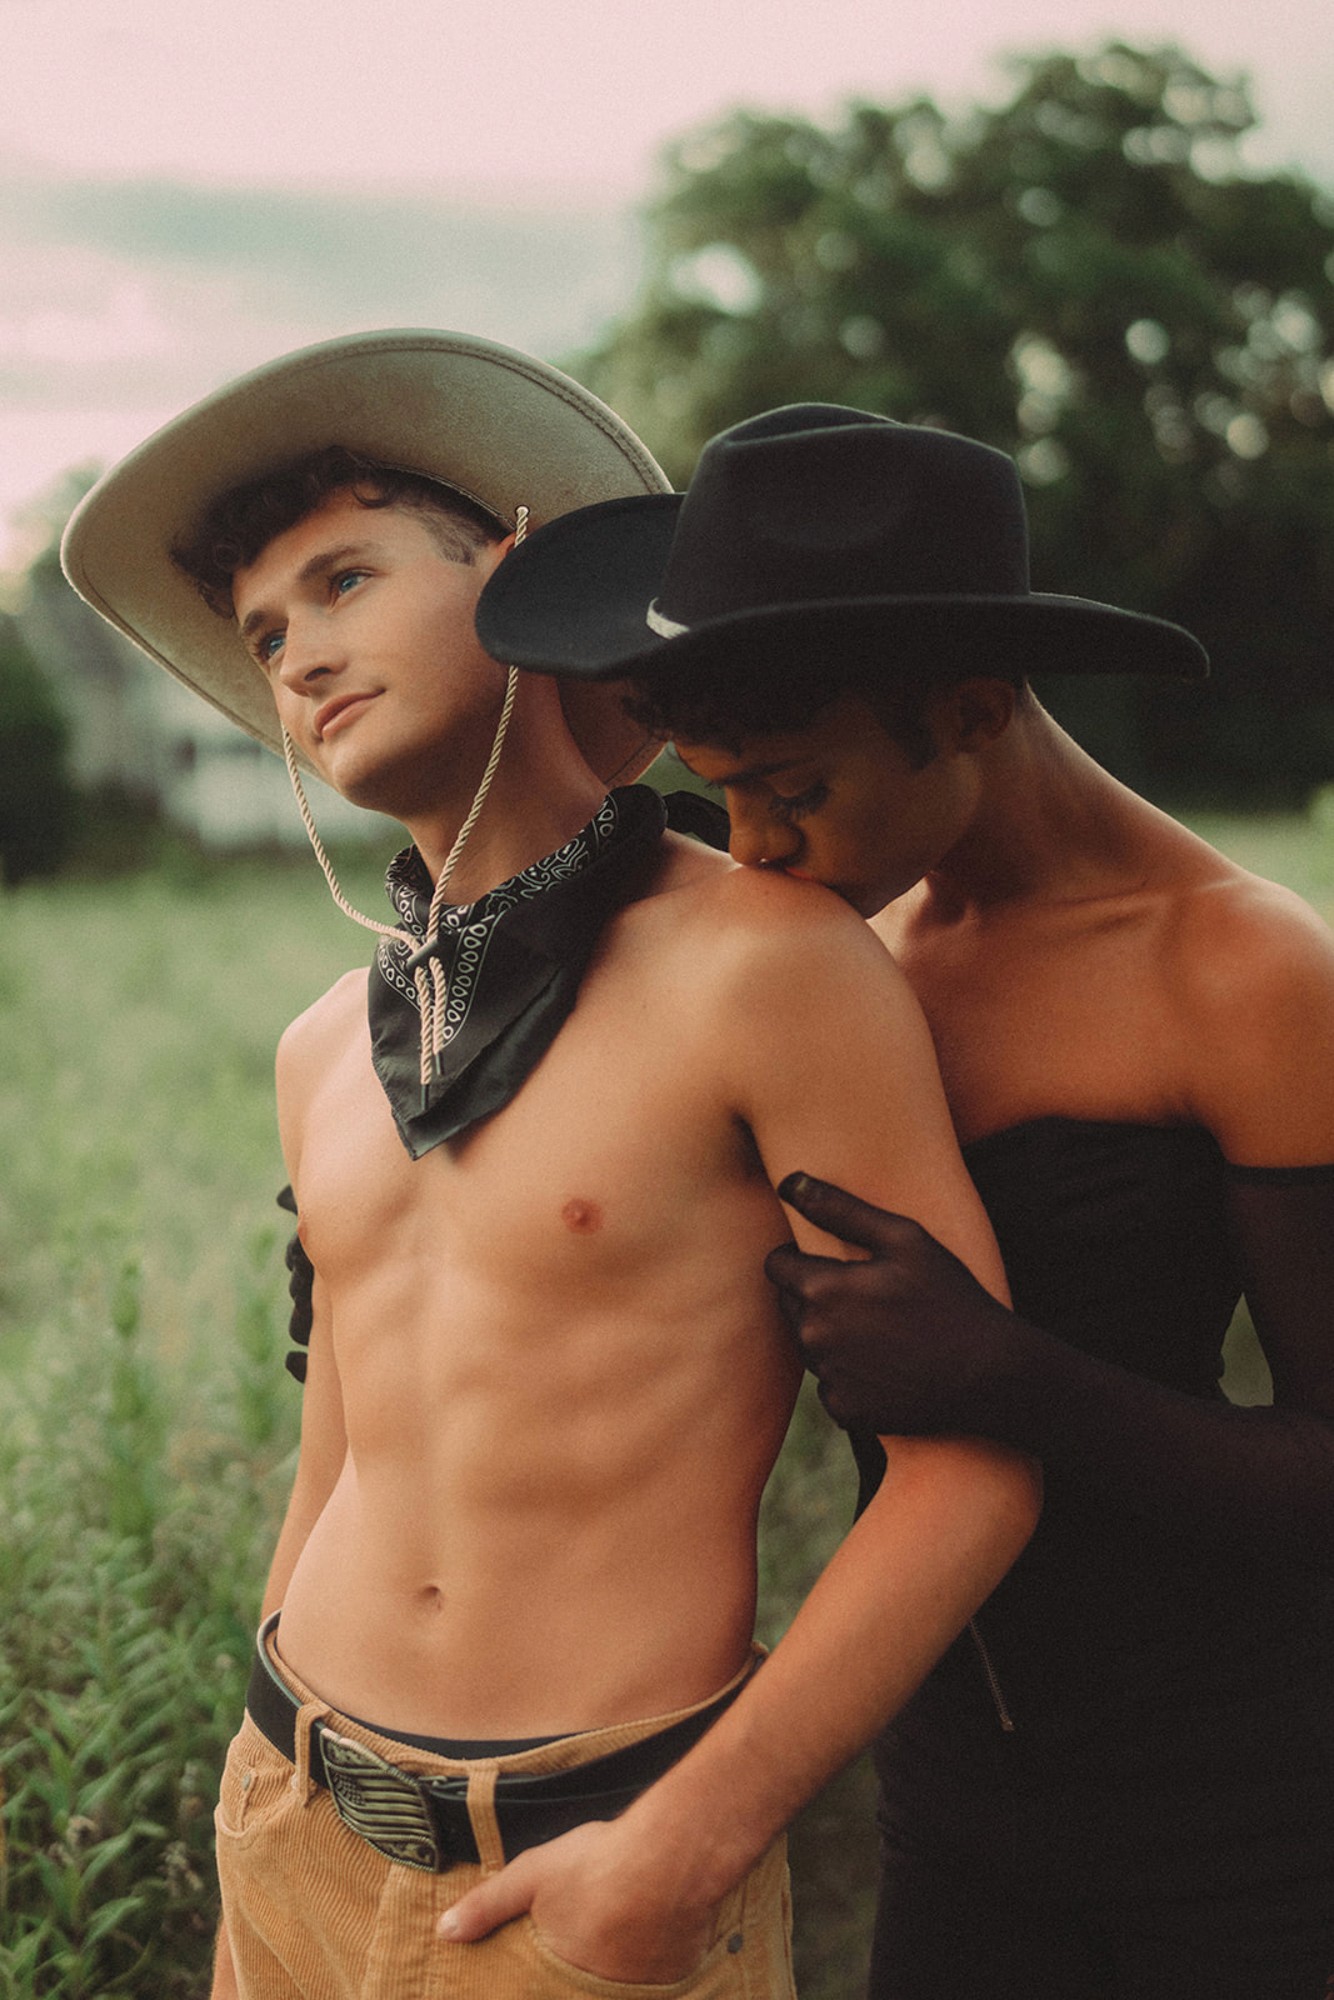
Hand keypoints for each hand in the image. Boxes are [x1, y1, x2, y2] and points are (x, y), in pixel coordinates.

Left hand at [437, 1817, 715, 1981]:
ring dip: (610, 1967)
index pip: (542, 1994)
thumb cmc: (599, 1867)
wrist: (671, 1858)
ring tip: (609, 1935)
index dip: (539, 1984)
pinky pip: (650, 1981)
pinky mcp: (672, 1981)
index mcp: (560, 1984)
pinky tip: (642, 1934)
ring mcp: (637, 1993)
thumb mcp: (532, 1876)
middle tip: (582, 1938)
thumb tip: (446, 1931)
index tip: (541, 1973)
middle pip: (576, 1989)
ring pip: (614, 1986)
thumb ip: (488, 1905)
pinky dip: (643, 1965)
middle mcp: (597, 1995)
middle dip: (574, 1974)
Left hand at [766, 1172, 1026, 1436]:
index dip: (801, 1258)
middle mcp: (813, 1337)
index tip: (836, 1262)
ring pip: (810, 1345)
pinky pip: (832, 1384)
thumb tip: (788, 1181)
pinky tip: (890, 1367)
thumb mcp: (904, 1239)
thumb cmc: (949, 1296)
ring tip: (885, 1330)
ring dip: (833, 1335)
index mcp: (820, 1289)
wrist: (990, 1374)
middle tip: (870, 1296)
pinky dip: (852, 1375)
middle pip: (791, 1305)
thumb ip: (839, 1207)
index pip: (776, 1264)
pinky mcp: (844, 1410)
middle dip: (817, 1295)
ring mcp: (828, 1378)